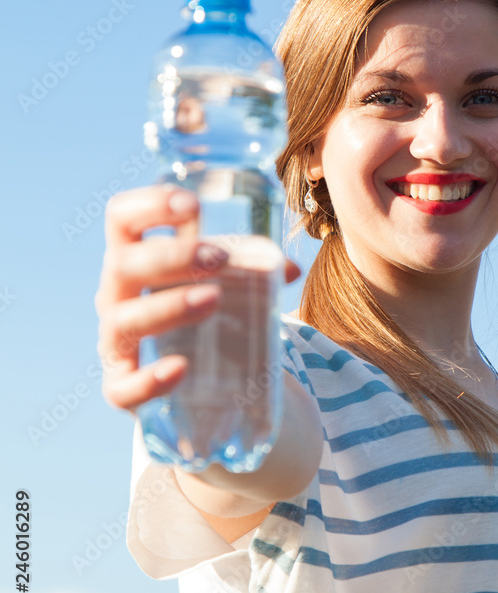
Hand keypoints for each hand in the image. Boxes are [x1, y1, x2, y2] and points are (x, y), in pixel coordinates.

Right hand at [94, 184, 299, 412]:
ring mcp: (114, 342)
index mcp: (135, 257)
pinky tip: (181, 368)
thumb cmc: (201, 311)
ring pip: (123, 320)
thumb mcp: (221, 282)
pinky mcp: (121, 387)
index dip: (150, 203)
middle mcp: (116, 295)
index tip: (194, 205)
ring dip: (169, 306)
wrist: (190, 378)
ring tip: (214, 299)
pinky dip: (150, 379)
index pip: (123, 217)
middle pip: (123, 264)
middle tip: (220, 258)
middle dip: (172, 256)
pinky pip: (122, 388)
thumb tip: (289, 269)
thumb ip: (252, 269)